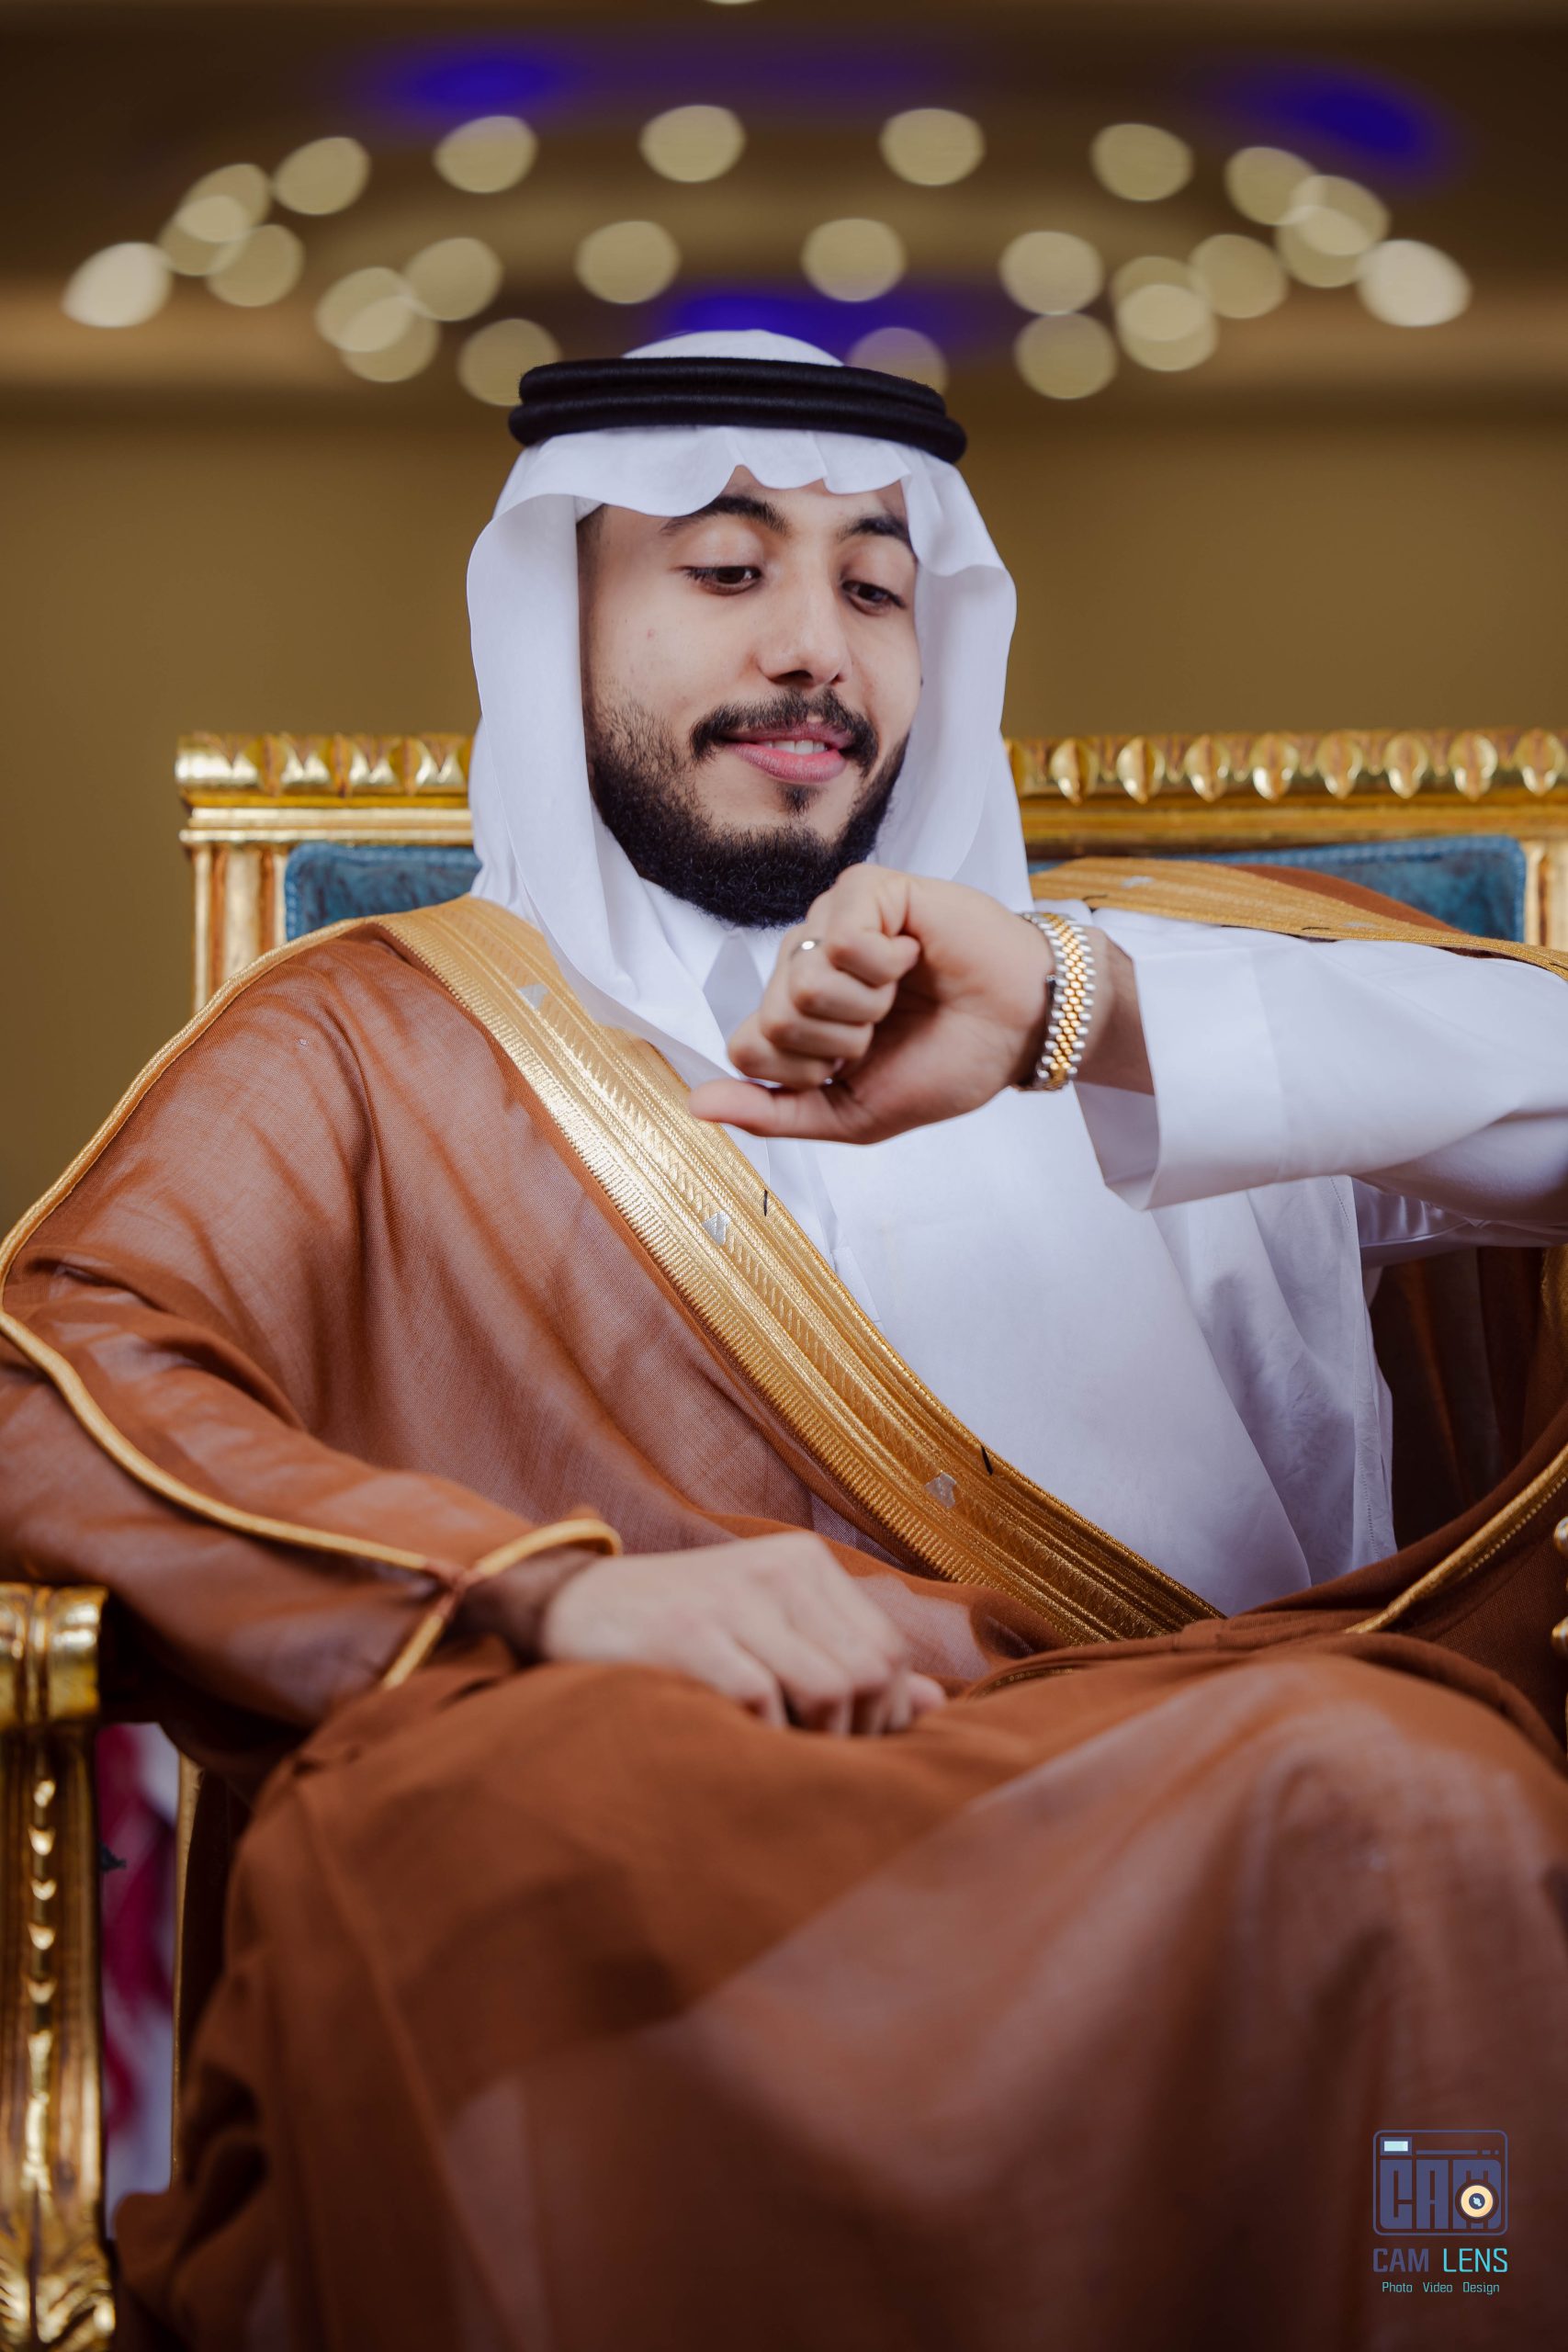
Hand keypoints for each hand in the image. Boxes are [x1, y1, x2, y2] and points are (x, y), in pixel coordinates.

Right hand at [537, 1532, 948, 1734]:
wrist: (572, 1604)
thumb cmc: (681, 1631)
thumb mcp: (769, 1629)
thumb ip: (846, 1658)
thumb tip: (937, 1704)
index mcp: (805, 1564)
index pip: (889, 1649)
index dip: (884, 1715)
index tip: (848, 1750)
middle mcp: (779, 1570)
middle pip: (871, 1672)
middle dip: (857, 1737)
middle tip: (816, 1766)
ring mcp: (735, 1599)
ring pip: (831, 1690)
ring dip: (815, 1744)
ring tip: (778, 1757)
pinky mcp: (691, 1633)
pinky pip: (764, 1703)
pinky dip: (761, 1741)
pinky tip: (735, 1746)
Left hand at [688, 865, 1058, 1142]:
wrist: (1021, 1031)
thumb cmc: (944, 1062)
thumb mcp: (851, 1114)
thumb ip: (775, 1113)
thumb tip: (696, 1105)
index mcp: (795, 1015)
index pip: (747, 1047)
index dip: (805, 1071)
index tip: (855, 1063)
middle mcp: (803, 963)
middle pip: (775, 1018)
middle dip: (842, 1042)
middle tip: (885, 1025)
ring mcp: (829, 922)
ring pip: (804, 982)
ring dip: (868, 1005)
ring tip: (902, 990)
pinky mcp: (864, 889)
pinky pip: (843, 939)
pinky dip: (887, 964)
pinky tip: (913, 955)